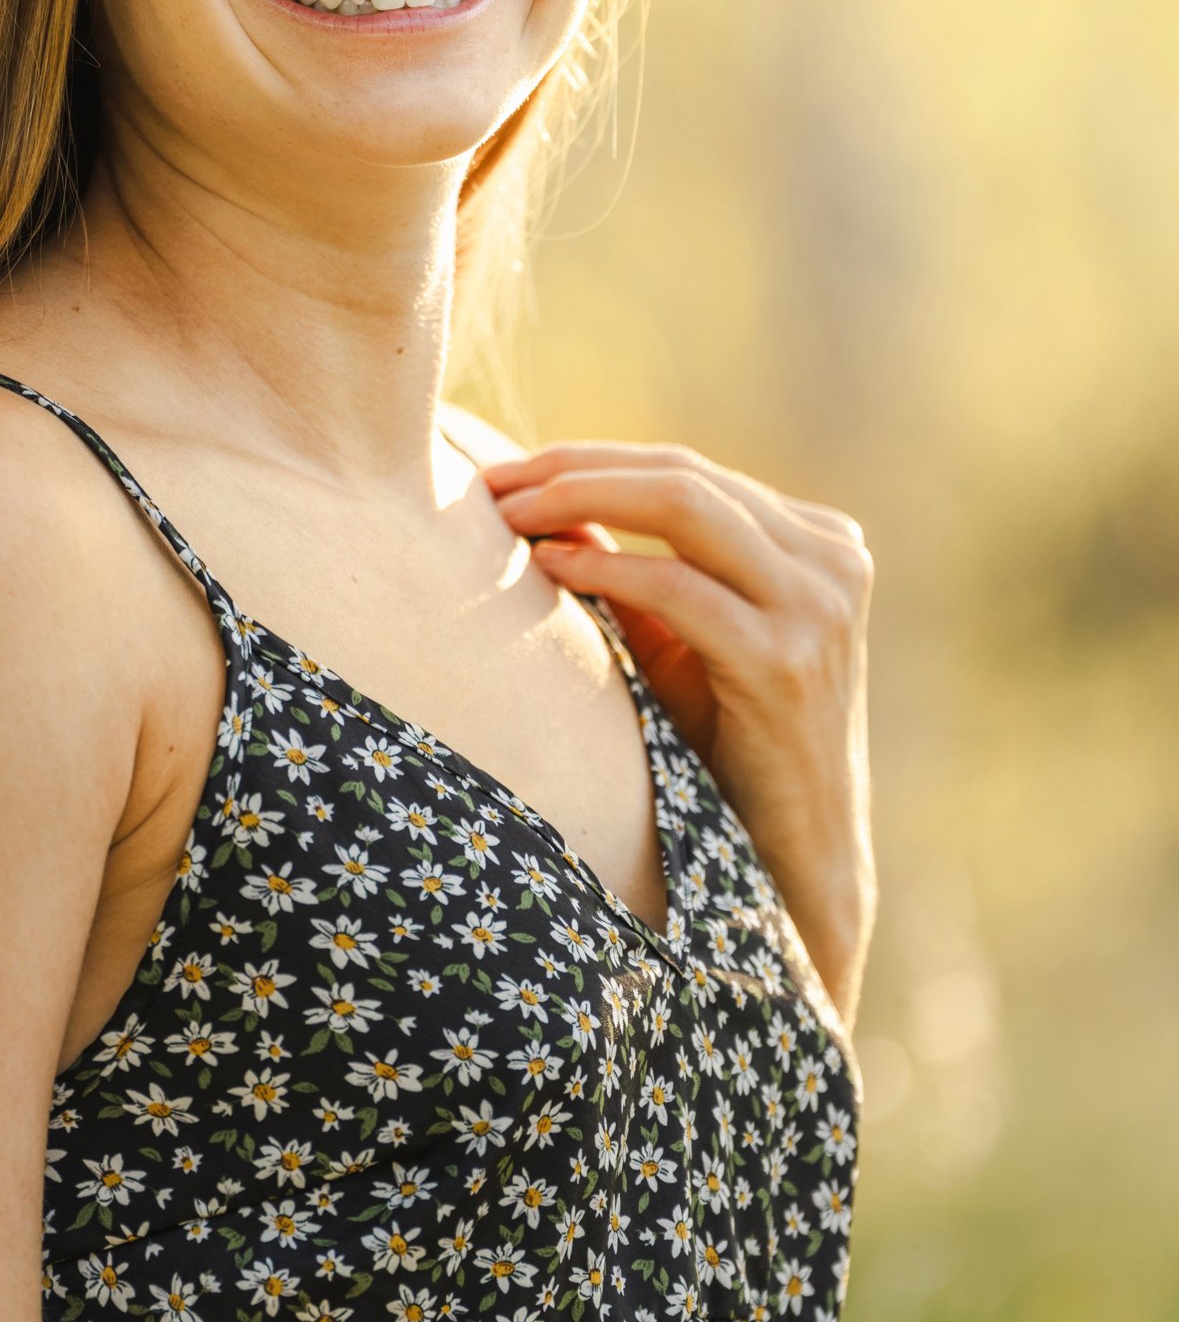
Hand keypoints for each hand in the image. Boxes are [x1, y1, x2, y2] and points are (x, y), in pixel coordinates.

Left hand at [482, 441, 877, 1028]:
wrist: (797, 859)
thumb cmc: (728, 748)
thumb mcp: (680, 642)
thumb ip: (633, 568)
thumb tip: (546, 502)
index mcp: (815, 542)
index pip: (686, 470)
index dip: (588, 461)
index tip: (504, 471)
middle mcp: (832, 559)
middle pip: (681, 475)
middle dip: (573, 470)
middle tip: (491, 482)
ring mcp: (819, 607)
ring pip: (684, 504)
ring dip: (579, 499)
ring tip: (505, 515)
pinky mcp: (787, 663)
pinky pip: (680, 587)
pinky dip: (607, 566)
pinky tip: (550, 567)